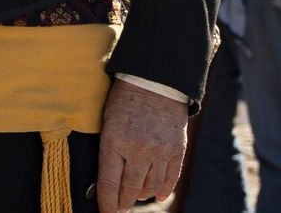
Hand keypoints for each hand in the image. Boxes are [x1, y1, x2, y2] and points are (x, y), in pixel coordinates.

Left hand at [96, 80, 186, 210]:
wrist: (154, 81)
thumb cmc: (123, 100)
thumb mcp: (107, 122)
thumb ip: (107, 149)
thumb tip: (104, 180)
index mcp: (114, 142)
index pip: (109, 184)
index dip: (107, 204)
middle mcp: (138, 150)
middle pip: (130, 190)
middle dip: (122, 203)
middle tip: (118, 207)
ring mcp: (159, 152)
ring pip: (150, 187)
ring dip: (141, 195)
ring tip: (135, 196)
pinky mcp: (177, 150)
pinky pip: (170, 178)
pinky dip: (162, 190)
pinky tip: (156, 194)